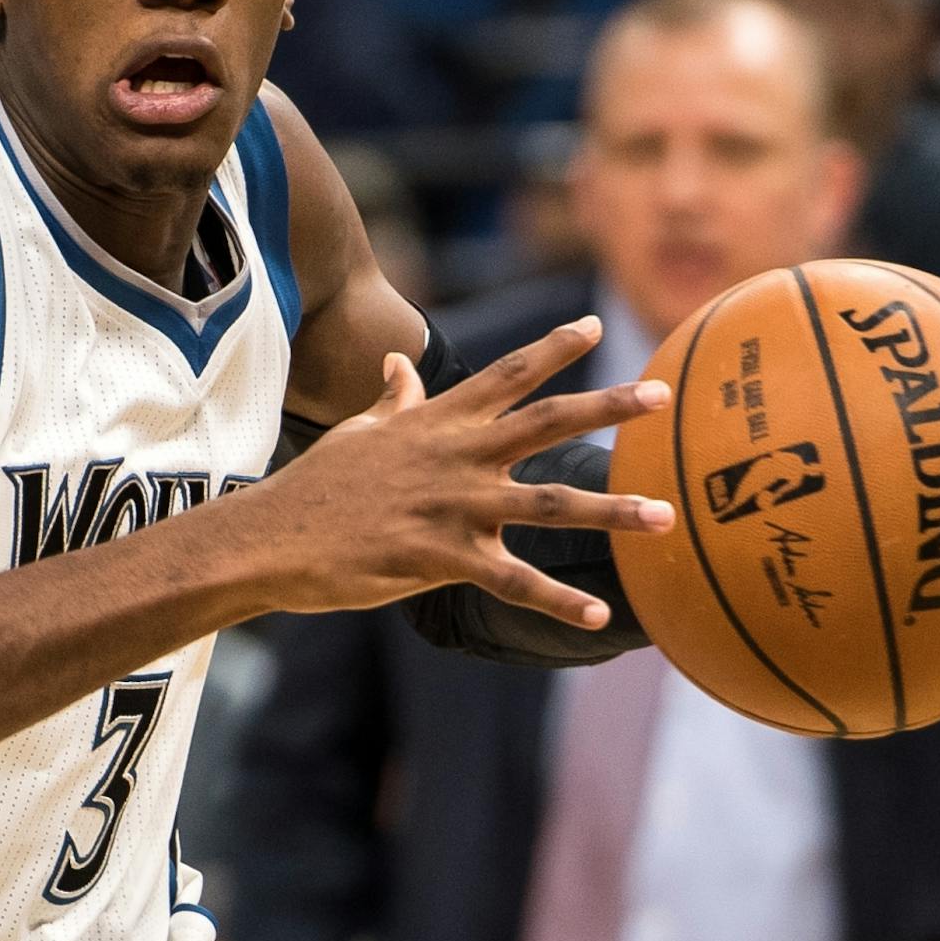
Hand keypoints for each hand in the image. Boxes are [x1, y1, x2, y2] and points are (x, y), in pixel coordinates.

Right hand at [255, 316, 672, 628]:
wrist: (274, 536)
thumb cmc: (318, 487)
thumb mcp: (357, 432)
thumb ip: (393, 401)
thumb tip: (397, 364)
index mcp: (438, 422)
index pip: (508, 374)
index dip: (554, 348)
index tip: (596, 325)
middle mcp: (456, 455)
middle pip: (547, 421)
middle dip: (609, 407)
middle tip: (664, 395)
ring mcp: (452, 505)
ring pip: (548, 502)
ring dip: (611, 510)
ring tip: (665, 517)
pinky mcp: (441, 557)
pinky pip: (514, 581)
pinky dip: (559, 600)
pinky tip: (601, 615)